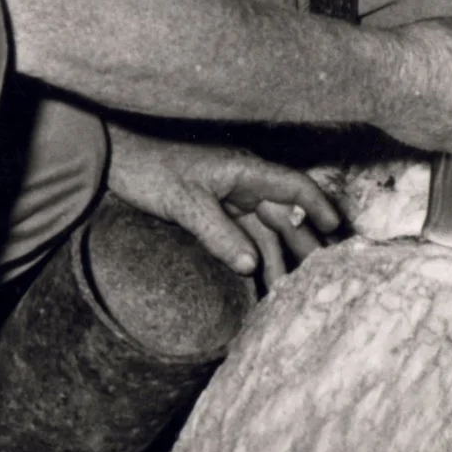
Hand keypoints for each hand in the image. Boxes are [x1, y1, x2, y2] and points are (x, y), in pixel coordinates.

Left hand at [104, 125, 344, 285]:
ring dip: (279, 257)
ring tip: (292, 290)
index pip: (294, 186)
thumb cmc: (152, 172)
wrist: (116, 160)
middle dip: (304, 243)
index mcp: (246, 171)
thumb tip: (251, 266)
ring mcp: (230, 198)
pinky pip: (244, 236)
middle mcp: (245, 183)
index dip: (318, 206)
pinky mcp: (214, 212)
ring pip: (265, 230)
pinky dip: (255, 257)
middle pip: (285, 214)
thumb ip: (219, 235)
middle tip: (322, 275)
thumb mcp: (186, 204)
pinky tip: (262, 281)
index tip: (335, 229)